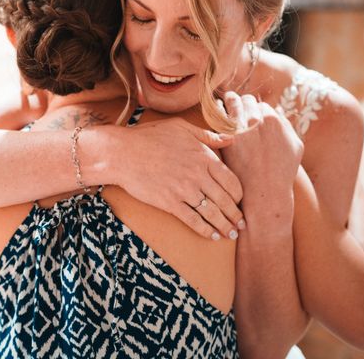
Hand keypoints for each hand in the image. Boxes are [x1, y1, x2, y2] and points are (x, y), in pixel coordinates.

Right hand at [113, 117, 243, 240]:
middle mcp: (198, 175)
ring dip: (224, 226)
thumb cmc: (148, 137)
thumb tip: (230, 139)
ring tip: (230, 234)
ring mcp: (184, 190)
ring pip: (212, 213)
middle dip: (235, 215)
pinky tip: (211, 236)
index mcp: (203, 157)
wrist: (122, 153)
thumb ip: (207, 135)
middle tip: (240, 225)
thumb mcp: (180, 127)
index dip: (238, 196)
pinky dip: (205, 230)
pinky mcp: (170, 203)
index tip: (239, 203)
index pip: (231, 181)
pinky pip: (193, 220)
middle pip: (225, 200)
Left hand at [221, 92, 303, 223]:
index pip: (262, 105)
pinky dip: (217, 111)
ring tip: (225, 101)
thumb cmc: (282, 171)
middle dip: (243, 103)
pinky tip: (215, 112)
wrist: (264, 190)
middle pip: (247, 100)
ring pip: (232, 102)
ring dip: (229, 101)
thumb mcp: (295, 147)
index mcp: (274, 120)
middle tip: (236, 105)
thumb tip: (278, 110)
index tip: (250, 113)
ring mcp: (240, 126)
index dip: (256, 109)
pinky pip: (218, 114)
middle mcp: (257, 119)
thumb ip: (287, 126)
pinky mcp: (226, 135)